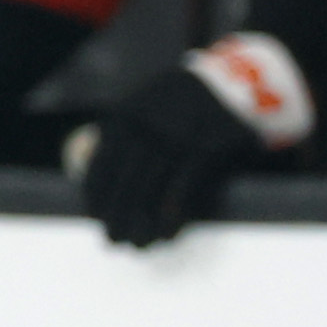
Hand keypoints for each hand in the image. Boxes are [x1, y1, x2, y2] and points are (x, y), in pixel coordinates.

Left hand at [80, 35, 311, 247]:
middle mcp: (147, 124)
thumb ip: (122, 140)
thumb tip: (94, 185)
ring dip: (142, 223)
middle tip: (114, 243)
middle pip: (123, 181)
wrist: (232, 81)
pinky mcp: (205, 146)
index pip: (100, 163)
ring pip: (150, 189)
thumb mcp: (145, 109)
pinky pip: (182, 189)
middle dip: (116, 216)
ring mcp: (176, 134)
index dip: (95, 195)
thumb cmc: (181, 106)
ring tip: (140, 246)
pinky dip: (171, 216)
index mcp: (125, 117)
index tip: (95, 218)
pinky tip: (167, 234)